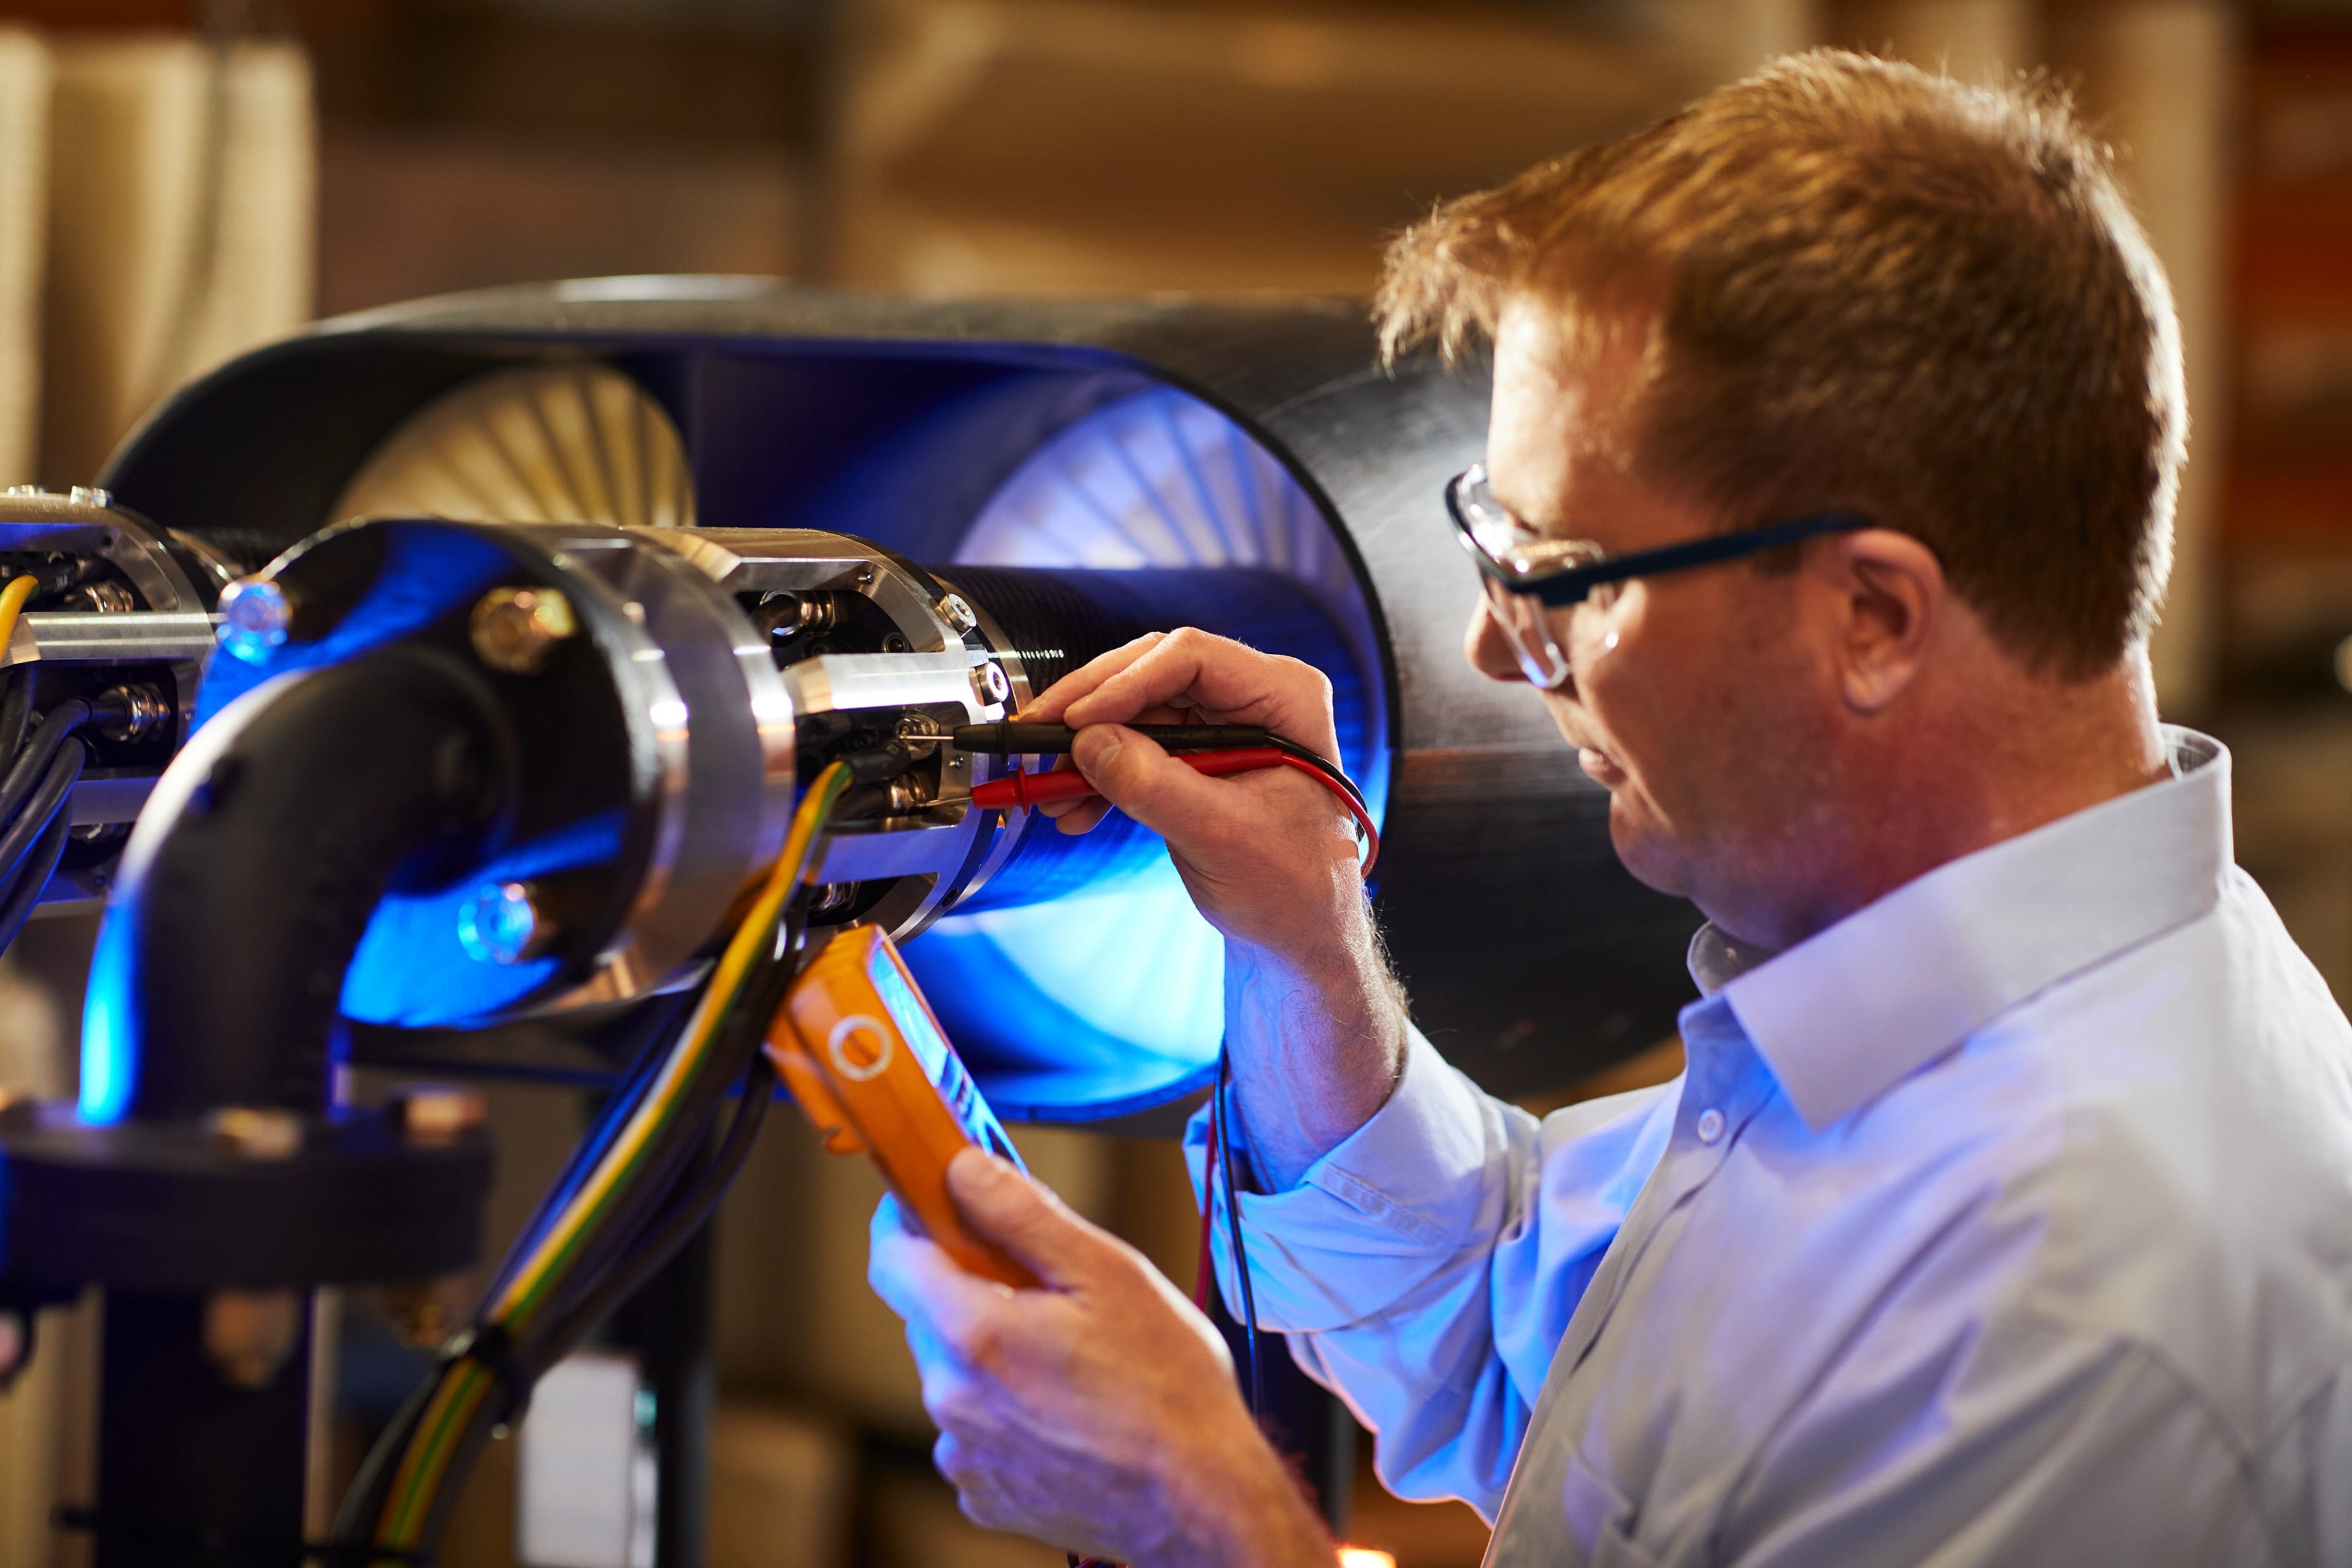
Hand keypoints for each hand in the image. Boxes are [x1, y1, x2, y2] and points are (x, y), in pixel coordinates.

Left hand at [868, 1149, 1333, 1567]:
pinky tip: (1067, 1411)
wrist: (1201, 1502)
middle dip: (973, 1288)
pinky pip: (975, 1428)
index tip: (936, 1203)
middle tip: (1046, 1289)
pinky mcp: (983, 1494)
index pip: (891, 1257)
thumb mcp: (1106, 1272)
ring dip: (994, 1352)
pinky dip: (1007, 1410)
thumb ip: (1021, 1213)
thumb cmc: (1168, 1388)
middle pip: (929, 1313)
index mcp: (973, 1333)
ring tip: (1073, 1361)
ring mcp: (963, 1453)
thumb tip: (962, 1169)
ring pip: (956, 1371)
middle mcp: (951, 1399)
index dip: (908, 1219)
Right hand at [1020, 629, 1360, 963]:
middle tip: (1036, 739)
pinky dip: (1099, 775)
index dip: (1125, 683)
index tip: (1075, 721)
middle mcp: (1253, 697)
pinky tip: (1074, 809)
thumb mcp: (1223, 836)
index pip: (1191, 657)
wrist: (1302, 928)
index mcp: (1284, 697)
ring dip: (1087, 751)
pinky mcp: (1194, 755)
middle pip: (1152, 674)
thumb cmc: (1294, 885)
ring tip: (1050, 794)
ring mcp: (1221, 724)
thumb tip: (1089, 744)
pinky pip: (1133, 746)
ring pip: (1133, 712)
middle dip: (1090, 712)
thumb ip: (1155, 787)